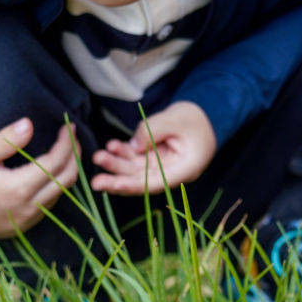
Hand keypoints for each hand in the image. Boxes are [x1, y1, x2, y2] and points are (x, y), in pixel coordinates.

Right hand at [0, 118, 78, 237]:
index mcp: (18, 189)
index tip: (69, 126)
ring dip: (66, 171)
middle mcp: (28, 208)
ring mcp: (27, 220)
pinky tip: (49, 172)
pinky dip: (55, 186)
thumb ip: (6, 140)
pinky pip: (48, 205)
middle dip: (74, 156)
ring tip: (64, 150)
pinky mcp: (23, 227)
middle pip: (66, 180)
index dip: (66, 143)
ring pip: (60, 194)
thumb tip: (29, 124)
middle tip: (71, 136)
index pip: (56, 163)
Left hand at [90, 101, 216, 195]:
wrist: (205, 115)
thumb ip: (153, 130)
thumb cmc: (196, 118)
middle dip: (118, 180)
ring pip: (134, 169)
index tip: (115, 185)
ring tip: (99, 156)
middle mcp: (171, 173)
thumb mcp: (177, 118)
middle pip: (141, 180)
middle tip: (96, 182)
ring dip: (116, 164)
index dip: (134, 185)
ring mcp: (161, 166)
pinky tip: (111, 146)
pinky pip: (135, 158)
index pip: (156, 182)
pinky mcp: (153, 157)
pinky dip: (123, 153)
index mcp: (185, 170)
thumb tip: (133, 145)